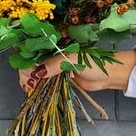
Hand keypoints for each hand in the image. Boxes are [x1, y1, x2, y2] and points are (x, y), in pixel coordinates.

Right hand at [18, 50, 135, 93]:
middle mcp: (52, 54)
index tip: (28, 73)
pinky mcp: (58, 77)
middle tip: (31, 84)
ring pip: (35, 72)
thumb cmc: (94, 62)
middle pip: (31, 62)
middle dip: (27, 73)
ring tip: (31, 89)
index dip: (27, 61)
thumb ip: (55, 64)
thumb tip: (38, 72)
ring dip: (29, 80)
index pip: (33, 50)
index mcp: (54, 46)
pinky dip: (36, 85)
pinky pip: (43, 80)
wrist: (108, 74)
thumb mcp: (73, 60)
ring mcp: (54, 66)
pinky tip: (32, 90)